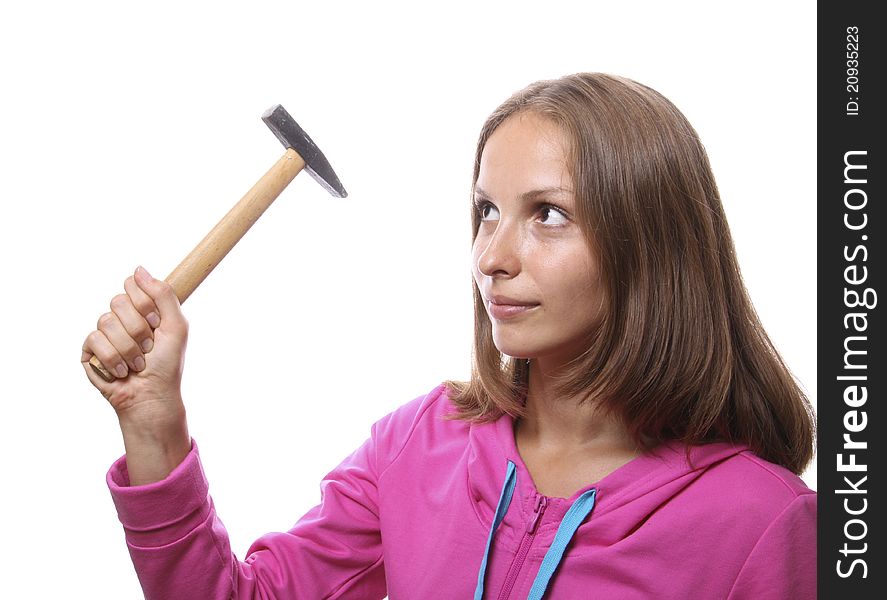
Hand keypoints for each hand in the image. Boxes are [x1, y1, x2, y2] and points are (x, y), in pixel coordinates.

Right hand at [82, 266, 190, 483]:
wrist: (152, 396)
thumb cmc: (167, 364)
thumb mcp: (176, 325)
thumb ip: (163, 294)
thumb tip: (138, 269)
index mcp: (143, 309)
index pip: (133, 284)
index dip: (146, 304)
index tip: (157, 323)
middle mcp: (122, 318)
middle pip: (119, 301)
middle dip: (138, 328)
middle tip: (148, 346)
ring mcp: (104, 334)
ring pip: (106, 321)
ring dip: (128, 347)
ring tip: (137, 363)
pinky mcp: (89, 351)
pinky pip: (94, 339)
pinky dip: (113, 358)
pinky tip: (121, 371)